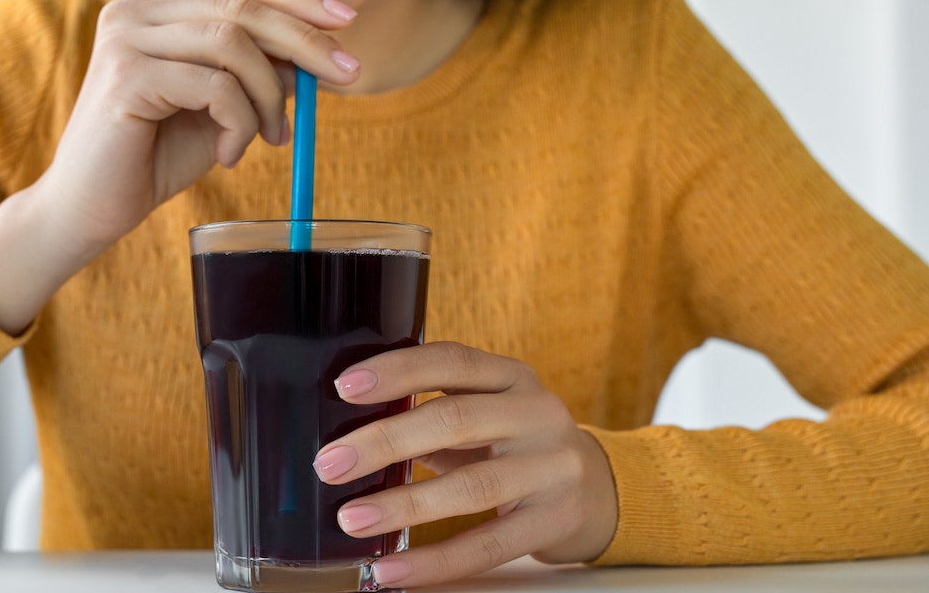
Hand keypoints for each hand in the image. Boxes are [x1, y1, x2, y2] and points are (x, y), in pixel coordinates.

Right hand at [36, 0, 360, 259]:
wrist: (91, 210)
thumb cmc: (153, 160)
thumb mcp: (220, 109)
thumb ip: (257, 74)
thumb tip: (319, 49)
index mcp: (156, 13)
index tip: (346, 20)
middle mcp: (135, 14)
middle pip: (243, 7)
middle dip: (306, 40)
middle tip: (347, 74)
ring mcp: (126, 40)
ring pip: (234, 44)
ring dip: (270, 96)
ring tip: (271, 138)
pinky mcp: (126, 75)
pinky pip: (215, 85)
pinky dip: (239, 122)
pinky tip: (229, 153)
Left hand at [312, 341, 618, 588]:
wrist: (599, 490)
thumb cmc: (516, 446)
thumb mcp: (487, 411)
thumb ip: (432, 412)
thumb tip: (348, 431)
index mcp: (512, 377)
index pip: (453, 360)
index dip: (399, 370)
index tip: (345, 387)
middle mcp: (537, 414)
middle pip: (457, 419)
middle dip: (385, 441)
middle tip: (330, 463)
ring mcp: (552, 468)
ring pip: (472, 486)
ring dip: (403, 505)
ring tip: (352, 519)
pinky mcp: (555, 520)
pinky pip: (488, 545)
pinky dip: (434, 560)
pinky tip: (392, 568)